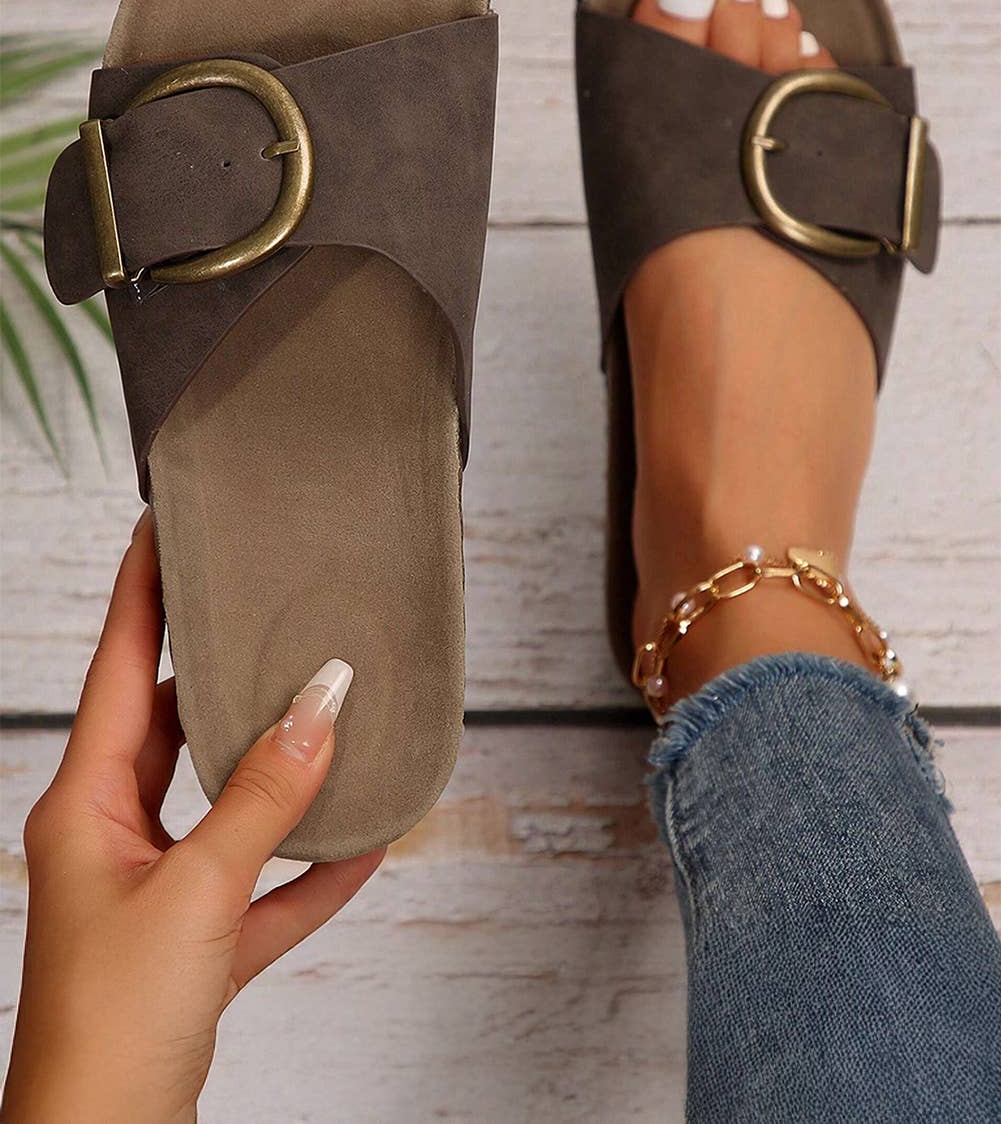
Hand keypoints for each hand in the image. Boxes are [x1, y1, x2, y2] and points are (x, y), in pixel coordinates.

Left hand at [3, 513, 383, 1123]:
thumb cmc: (112, 1026)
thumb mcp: (197, 892)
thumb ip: (264, 796)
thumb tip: (323, 702)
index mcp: (86, 803)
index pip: (117, 666)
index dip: (142, 591)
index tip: (162, 525)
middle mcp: (112, 835)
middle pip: (172, 726)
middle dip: (222, 672)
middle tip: (268, 608)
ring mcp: (153, 891)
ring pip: (223, 804)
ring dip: (279, 773)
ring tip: (330, 713)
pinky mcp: (192, 946)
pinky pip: (259, 887)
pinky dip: (307, 869)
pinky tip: (364, 847)